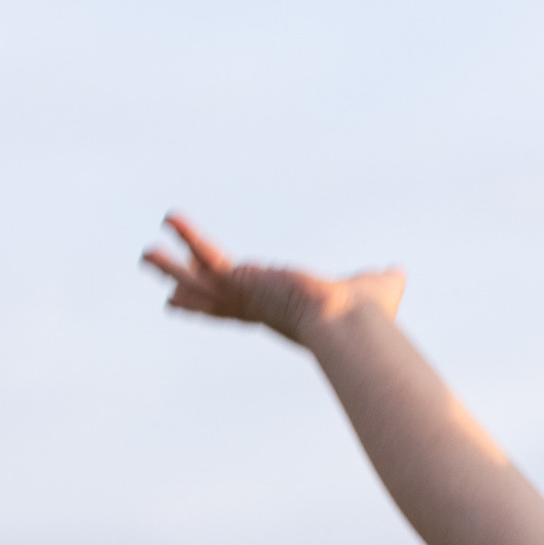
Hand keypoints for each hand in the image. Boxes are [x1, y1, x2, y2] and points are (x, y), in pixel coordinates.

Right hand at [140, 213, 403, 348]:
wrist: (350, 325)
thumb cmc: (367, 315)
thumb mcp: (378, 289)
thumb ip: (383, 279)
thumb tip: (398, 274)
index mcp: (282, 312)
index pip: (244, 306)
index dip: (221, 300)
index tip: (197, 297)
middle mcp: (259, 308)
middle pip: (213, 298)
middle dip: (188, 289)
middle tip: (164, 280)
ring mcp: (247, 297)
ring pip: (203, 280)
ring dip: (173, 267)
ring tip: (145, 255)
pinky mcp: (243, 281)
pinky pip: (212, 257)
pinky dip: (191, 236)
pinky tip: (170, 219)